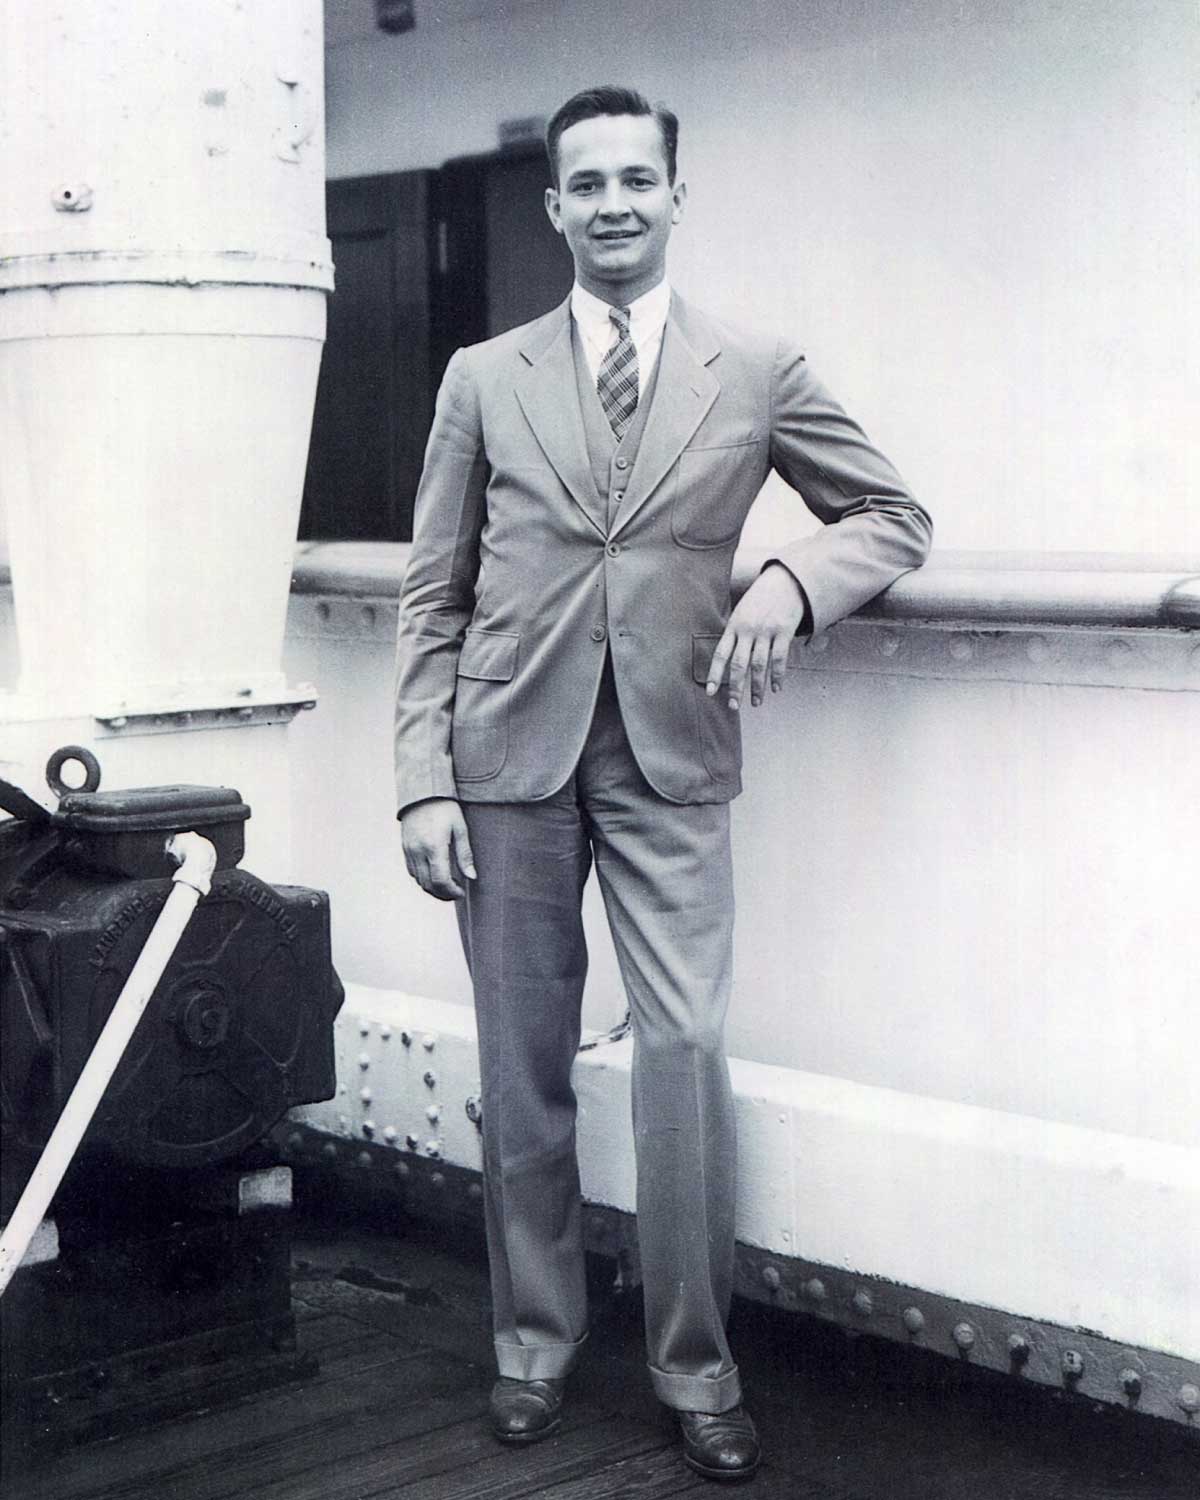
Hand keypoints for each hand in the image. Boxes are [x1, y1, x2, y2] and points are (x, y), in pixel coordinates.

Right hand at [401, 798, 476, 900]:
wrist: (422, 793)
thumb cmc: (445, 808)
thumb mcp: (460, 828)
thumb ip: (465, 854)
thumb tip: (471, 876)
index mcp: (434, 846)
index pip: (441, 880)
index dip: (452, 891)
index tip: (461, 892)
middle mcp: (418, 851)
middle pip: (428, 885)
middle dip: (443, 894)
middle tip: (456, 892)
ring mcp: (409, 850)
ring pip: (419, 881)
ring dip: (433, 888)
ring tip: (448, 885)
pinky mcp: (405, 848)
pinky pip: (412, 871)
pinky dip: (423, 879)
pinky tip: (434, 874)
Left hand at [706, 564, 806, 710]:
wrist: (785, 581)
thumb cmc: (761, 599)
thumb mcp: (742, 611)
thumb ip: (735, 633)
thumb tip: (727, 657)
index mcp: (734, 626)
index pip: (721, 654)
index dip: (715, 674)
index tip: (711, 693)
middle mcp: (748, 630)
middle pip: (738, 664)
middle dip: (735, 688)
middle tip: (733, 707)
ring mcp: (766, 631)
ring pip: (759, 665)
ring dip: (757, 686)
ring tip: (755, 702)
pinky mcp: (784, 631)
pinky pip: (779, 658)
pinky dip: (777, 675)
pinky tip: (776, 688)